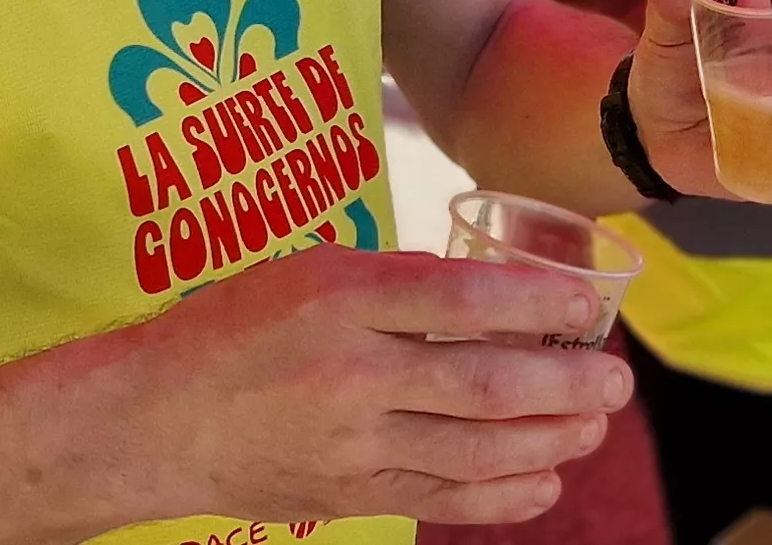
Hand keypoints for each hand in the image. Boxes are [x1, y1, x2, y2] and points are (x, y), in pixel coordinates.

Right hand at [114, 244, 630, 527]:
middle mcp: (352, 371)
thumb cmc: (234, 328)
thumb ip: (396, 283)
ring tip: (593, 423)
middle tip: (616, 379)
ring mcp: (354, 443)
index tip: (584, 304)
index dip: (536, 302)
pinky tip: (547, 478)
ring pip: (478, 449)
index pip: (460, 298)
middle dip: (567, 382)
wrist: (155, 418)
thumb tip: (497, 296)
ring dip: (552, 439)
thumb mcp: (309, 273)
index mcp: (341, 297)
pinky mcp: (352, 493)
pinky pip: (446, 498)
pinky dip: (506, 494)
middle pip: (485, 381)